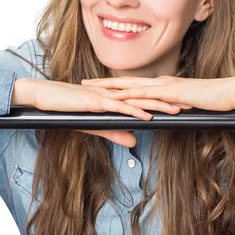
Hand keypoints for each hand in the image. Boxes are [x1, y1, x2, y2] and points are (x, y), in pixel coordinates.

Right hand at [17, 78, 186, 146]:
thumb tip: (134, 141)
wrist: (44, 97)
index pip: (143, 98)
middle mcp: (113, 93)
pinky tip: (147, 116)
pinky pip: (118, 107)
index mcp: (114, 97)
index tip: (181, 105)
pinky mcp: (95, 102)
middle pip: (146, 96)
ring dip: (157, 105)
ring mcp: (105, 96)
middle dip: (169, 100)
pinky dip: (133, 112)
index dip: (163, 101)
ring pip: (136, 100)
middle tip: (191, 104)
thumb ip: (114, 131)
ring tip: (177, 110)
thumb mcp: (94, 125)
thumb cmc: (66, 108)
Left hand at [81, 74, 234, 112]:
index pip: (133, 83)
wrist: (230, 94)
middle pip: (126, 81)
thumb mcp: (187, 105)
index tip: (96, 86)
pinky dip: (131, 95)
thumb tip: (164, 112)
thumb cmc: (211, 100)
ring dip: (111, 87)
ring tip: (92, 89)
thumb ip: (173, 107)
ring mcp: (166, 86)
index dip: (113, 85)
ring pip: (132, 85)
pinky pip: (148, 94)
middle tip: (84, 83)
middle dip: (103, 83)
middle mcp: (161, 82)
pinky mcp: (173, 93)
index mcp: (162, 85)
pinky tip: (118, 97)